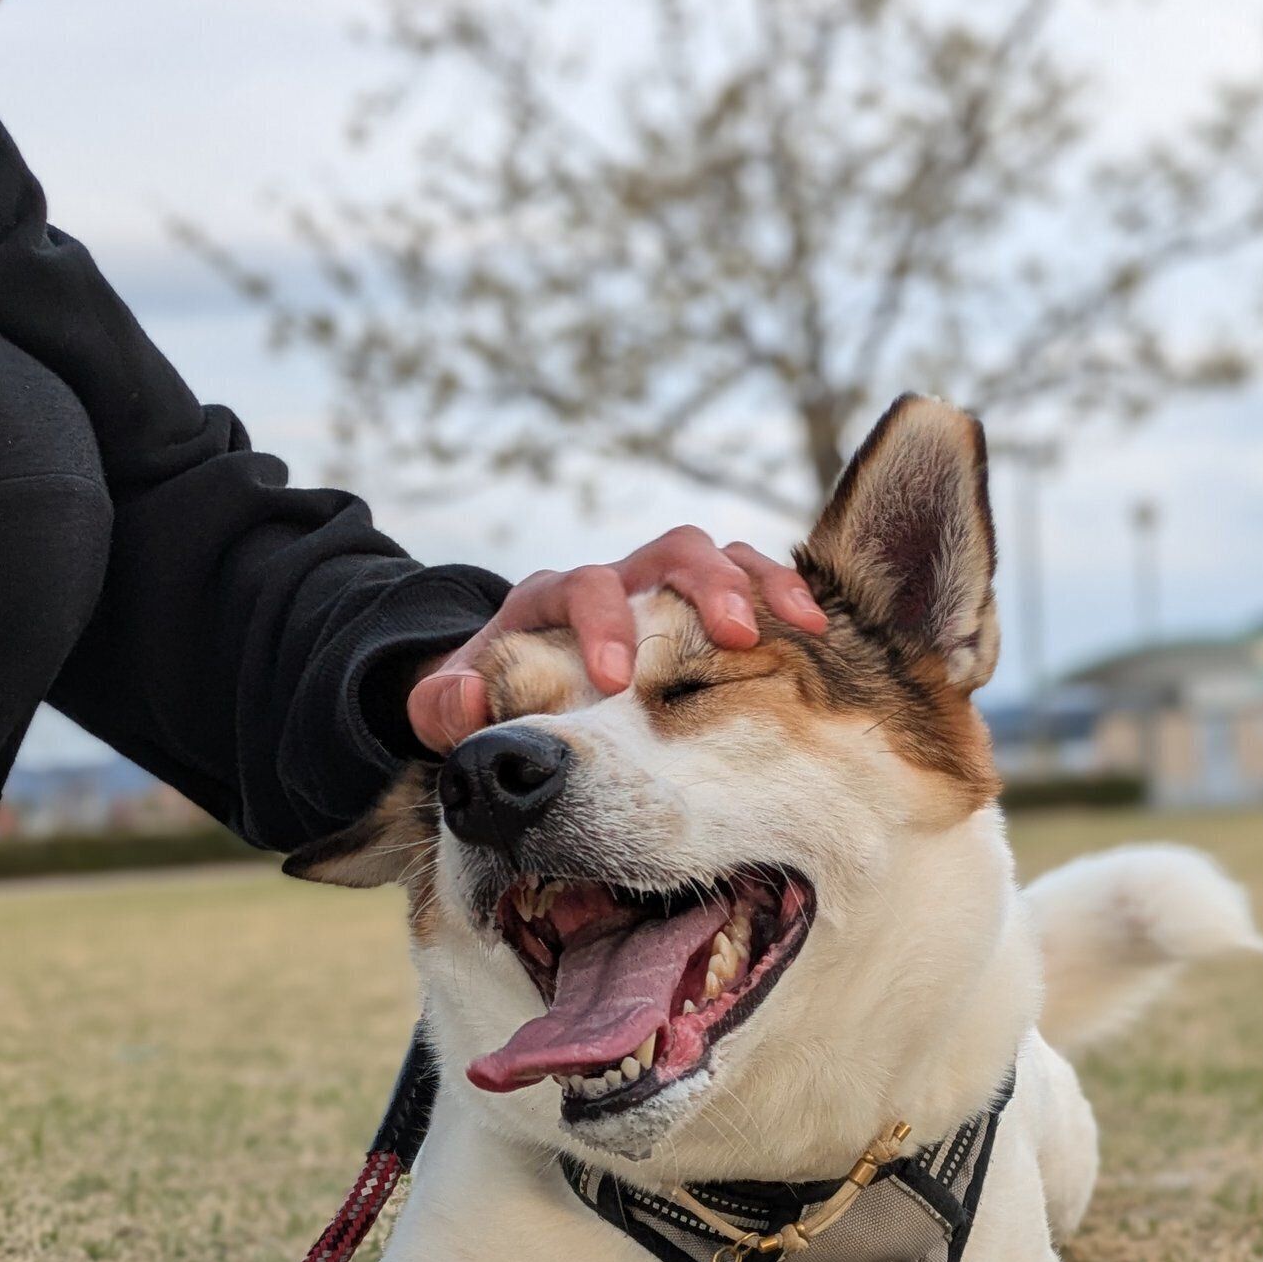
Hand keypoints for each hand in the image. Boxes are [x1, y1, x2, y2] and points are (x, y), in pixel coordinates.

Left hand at [407, 526, 826, 752]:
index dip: (602, 623)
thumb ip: (445, 708)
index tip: (619, 679)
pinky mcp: (699, 611)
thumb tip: (468, 697)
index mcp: (552, 601)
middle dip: (704, 587)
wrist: (508, 686)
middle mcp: (615, 581)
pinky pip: (748, 584)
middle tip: (734, 635)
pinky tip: (817, 633)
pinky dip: (781, 597)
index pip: (582, 587)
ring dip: (760, 584)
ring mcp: (661, 590)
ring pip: (718, 557)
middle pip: (667, 552)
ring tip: (799, 627)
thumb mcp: (448, 709)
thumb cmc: (488, 702)